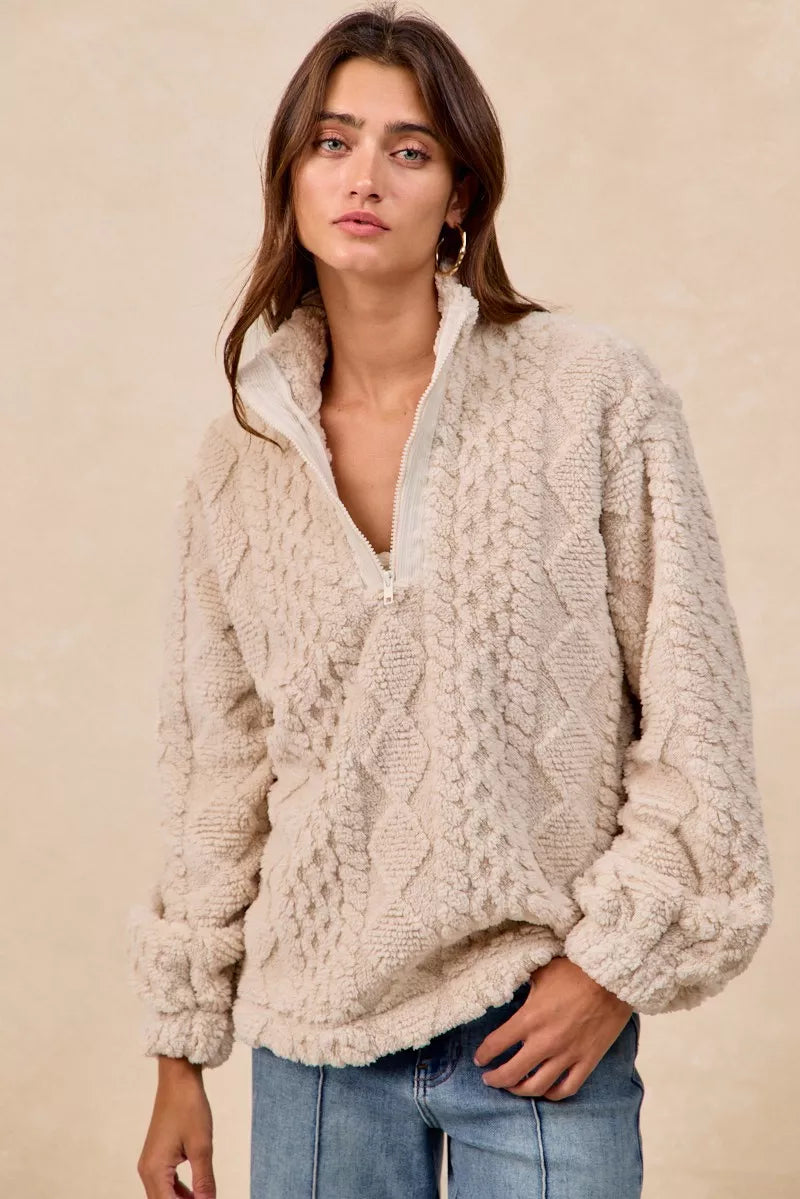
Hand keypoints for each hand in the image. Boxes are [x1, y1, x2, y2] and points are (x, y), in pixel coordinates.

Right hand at [137, 1058, 216, 1196]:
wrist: (178, 1079)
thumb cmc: (188, 1107)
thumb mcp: (201, 1146)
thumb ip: (204, 1180)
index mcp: (154, 1170)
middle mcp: (147, 1170)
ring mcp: (150, 1163)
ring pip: (164, 1195)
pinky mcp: (157, 1156)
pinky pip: (166, 1183)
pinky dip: (179, 1192)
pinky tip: (195, 1194)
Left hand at [472, 956, 633, 1100]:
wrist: (610, 978)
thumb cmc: (574, 971)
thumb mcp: (539, 973)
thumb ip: (522, 986)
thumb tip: (509, 988)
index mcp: (529, 1019)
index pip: (496, 1044)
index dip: (483, 1054)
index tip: (479, 1059)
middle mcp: (545, 1042)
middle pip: (512, 1073)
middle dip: (495, 1079)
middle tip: (489, 1079)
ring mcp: (567, 1055)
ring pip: (537, 1086)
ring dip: (520, 1091)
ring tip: (513, 1088)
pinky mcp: (587, 1061)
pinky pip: (567, 1088)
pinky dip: (553, 1094)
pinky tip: (545, 1091)